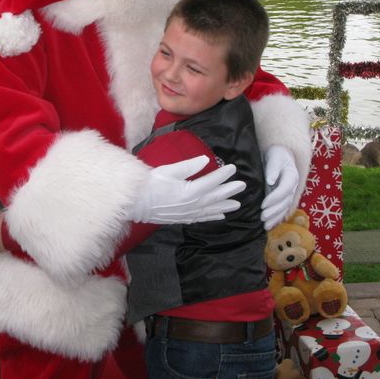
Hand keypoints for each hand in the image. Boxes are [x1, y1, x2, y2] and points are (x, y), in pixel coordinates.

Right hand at [128, 155, 245, 223]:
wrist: (136, 202)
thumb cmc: (151, 183)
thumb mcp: (169, 170)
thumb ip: (189, 166)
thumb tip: (206, 159)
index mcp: (189, 191)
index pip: (211, 181)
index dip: (223, 175)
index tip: (233, 168)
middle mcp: (192, 204)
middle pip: (215, 197)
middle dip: (229, 191)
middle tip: (242, 186)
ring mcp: (188, 213)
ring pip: (211, 210)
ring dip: (225, 206)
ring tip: (238, 204)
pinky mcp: (183, 218)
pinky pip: (202, 218)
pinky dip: (213, 217)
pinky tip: (221, 216)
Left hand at [261, 145, 299, 229]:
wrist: (282, 156)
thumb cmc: (276, 155)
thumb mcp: (274, 158)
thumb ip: (273, 169)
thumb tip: (270, 181)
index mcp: (292, 176)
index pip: (285, 190)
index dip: (275, 198)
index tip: (263, 204)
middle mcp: (293, 187)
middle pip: (285, 202)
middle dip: (274, 211)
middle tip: (262, 217)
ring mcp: (290, 194)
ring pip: (284, 208)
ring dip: (275, 218)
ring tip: (265, 225)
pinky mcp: (285, 198)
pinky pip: (282, 210)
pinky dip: (277, 218)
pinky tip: (269, 225)